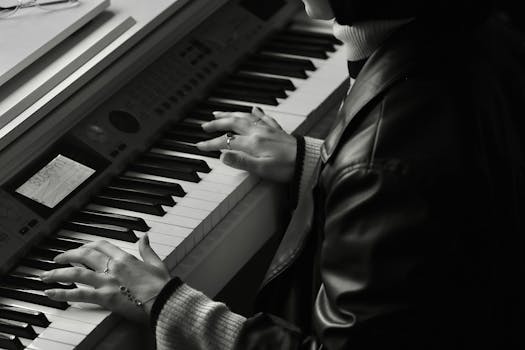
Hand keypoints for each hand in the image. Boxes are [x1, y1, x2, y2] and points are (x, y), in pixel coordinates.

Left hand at [40, 235, 169, 322]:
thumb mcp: (156, 263)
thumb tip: (145, 237)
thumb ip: (147, 250)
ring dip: (59, 273)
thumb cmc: (162, 285)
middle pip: (85, 255)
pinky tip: (50, 292)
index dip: (88, 245)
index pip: (102, 245)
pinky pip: (79, 293)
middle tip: (57, 258)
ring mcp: (107, 281)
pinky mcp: (104, 297)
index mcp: (125, 258)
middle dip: (68, 255)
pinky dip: (62, 293)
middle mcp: (113, 267)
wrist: (164, 300)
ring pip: (76, 272)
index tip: (80, 249)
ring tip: (46, 275)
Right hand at [196, 107, 296, 182]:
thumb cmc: (287, 167)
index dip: (211, 144)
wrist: (308, 161)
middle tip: (205, 125)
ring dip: (231, 114)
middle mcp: (259, 132)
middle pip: (233, 123)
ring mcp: (268, 130)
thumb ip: (241, 162)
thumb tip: (222, 156)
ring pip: (245, 117)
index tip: (199, 145)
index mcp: (253, 143)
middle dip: (217, 124)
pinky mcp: (277, 131)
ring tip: (219, 113)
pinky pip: (264, 117)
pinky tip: (253, 109)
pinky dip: (256, 113)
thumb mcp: (262, 169)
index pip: (226, 141)